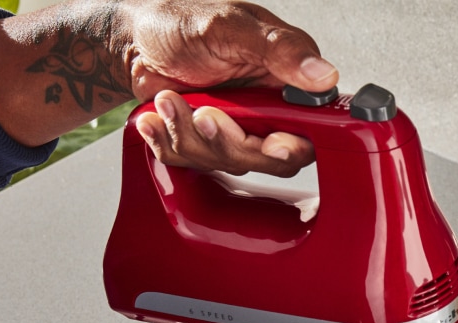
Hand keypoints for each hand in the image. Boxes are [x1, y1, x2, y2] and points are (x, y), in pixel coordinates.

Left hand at [0, 0, 337, 174]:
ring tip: (170, 100)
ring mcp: (235, 131)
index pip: (309, 132)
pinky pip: (192, 164)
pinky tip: (160, 115)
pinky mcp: (205, 144)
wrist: (133, 38)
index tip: (271, 142)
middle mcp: (266, 112)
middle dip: (229, 142)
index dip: (290, 146)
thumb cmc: (182, 23)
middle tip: (205, 113)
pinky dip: (168, 141)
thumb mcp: (232, 27)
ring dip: (189, 134)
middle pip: (268, 159)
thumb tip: (324, 75)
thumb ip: (281, 50)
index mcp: (287, 82)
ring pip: (226, 164)